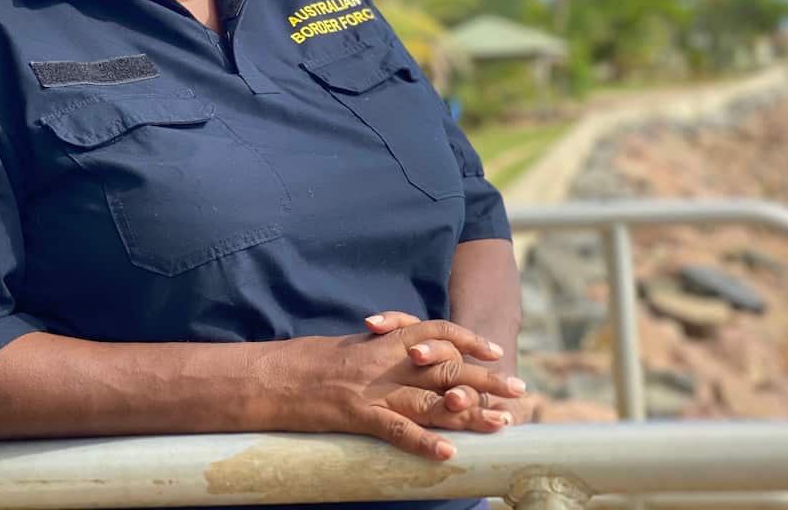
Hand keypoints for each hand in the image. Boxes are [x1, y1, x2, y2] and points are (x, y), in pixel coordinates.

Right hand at [279, 314, 526, 461]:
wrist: (269, 375)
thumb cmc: (306, 362)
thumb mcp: (352, 348)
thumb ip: (383, 350)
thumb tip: (408, 355)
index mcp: (385, 342)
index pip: (438, 332)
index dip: (469, 340)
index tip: (494, 352)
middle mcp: (386, 362)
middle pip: (446, 369)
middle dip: (485, 381)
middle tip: (518, 390)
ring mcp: (373, 389)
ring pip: (431, 401)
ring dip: (468, 415)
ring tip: (499, 424)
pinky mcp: (357, 415)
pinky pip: (397, 431)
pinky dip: (424, 443)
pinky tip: (448, 454)